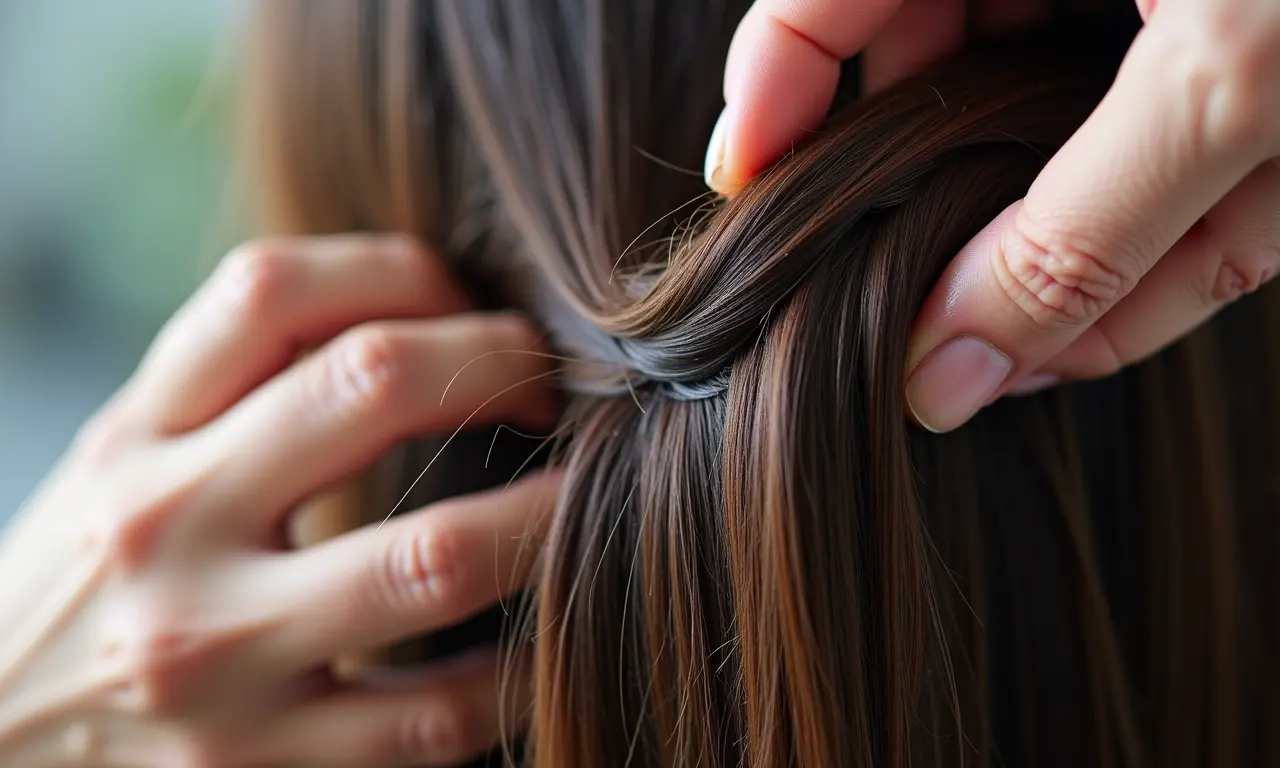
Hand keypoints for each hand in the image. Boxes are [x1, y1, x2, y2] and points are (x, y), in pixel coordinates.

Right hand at [0, 235, 559, 765]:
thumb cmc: (102, 578)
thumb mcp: (133, 459)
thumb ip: (242, 384)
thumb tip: (430, 314)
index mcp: (136, 435)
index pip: (272, 287)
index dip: (403, 266)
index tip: (467, 301)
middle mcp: (164, 528)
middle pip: (370, 381)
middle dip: (500, 364)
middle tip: (550, 387)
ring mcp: (214, 658)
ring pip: (434, 554)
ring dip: (548, 513)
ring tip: (587, 492)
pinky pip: (442, 711)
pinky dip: (524, 664)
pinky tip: (549, 629)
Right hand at [710, 0, 1279, 431]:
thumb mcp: (1232, 85)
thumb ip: (1079, 240)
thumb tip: (938, 377)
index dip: (765, 96)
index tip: (746, 199)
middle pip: (938, 92)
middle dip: (965, 216)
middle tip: (969, 328)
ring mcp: (1136, 26)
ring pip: (1050, 152)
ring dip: (1100, 250)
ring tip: (1122, 310)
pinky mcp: (1208, 77)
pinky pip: (1146, 174)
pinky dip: (1178, 239)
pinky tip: (1191, 266)